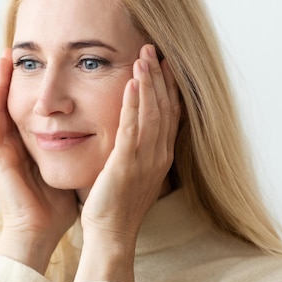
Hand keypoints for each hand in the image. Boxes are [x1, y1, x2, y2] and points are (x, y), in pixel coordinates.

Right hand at [0, 49, 77, 273]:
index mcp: (31, 142)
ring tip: (4, 55)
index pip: (30, 104)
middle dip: (14, 73)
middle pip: (11, 99)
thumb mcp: (70, 166)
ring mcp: (2, 149)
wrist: (41, 230)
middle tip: (18, 47)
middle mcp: (14, 141)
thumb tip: (104, 127)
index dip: (34, 81)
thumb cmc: (55, 202)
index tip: (44, 57)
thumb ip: (80, 146)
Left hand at [76, 44, 180, 281]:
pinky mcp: (126, 164)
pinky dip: (133, 103)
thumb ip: (138, 148)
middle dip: (160, 76)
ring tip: (143, 56)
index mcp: (161, 155)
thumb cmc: (117, 203)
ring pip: (152, 113)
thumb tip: (135, 129)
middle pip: (164, 107)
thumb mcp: (134, 171)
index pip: (169, 113)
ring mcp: (145, 159)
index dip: (169, 86)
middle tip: (153, 48)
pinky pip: (132, 128)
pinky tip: (131, 83)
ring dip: (149, 82)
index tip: (165, 62)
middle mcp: (159, 154)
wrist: (111, 233)